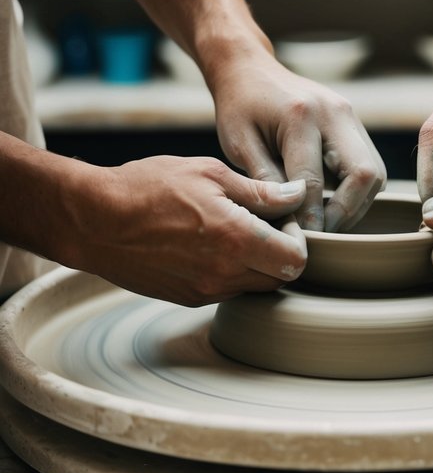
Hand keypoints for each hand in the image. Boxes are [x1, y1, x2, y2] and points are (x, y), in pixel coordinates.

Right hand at [67, 156, 309, 305]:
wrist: (94, 220)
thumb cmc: (149, 188)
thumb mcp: (210, 174)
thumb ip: (259, 191)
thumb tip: (296, 195)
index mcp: (236, 240)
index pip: (296, 261)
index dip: (298, 240)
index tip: (283, 219)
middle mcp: (223, 274)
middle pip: (279, 278)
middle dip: (280, 253)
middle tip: (264, 223)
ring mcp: (204, 292)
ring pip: (252, 286)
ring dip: (255, 263)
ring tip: (233, 229)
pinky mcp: (187, 298)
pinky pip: (226, 289)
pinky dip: (230, 271)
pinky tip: (210, 243)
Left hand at [210, 46, 385, 231]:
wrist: (251, 68)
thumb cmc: (239, 106)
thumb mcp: (240, 144)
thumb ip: (265, 181)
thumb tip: (291, 222)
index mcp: (301, 116)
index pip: (315, 181)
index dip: (310, 218)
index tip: (299, 242)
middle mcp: (335, 112)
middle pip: (364, 174)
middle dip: (345, 213)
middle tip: (321, 235)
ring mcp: (350, 116)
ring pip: (374, 173)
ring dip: (356, 205)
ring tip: (326, 222)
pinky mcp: (354, 123)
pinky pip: (369, 165)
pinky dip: (356, 192)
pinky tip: (331, 203)